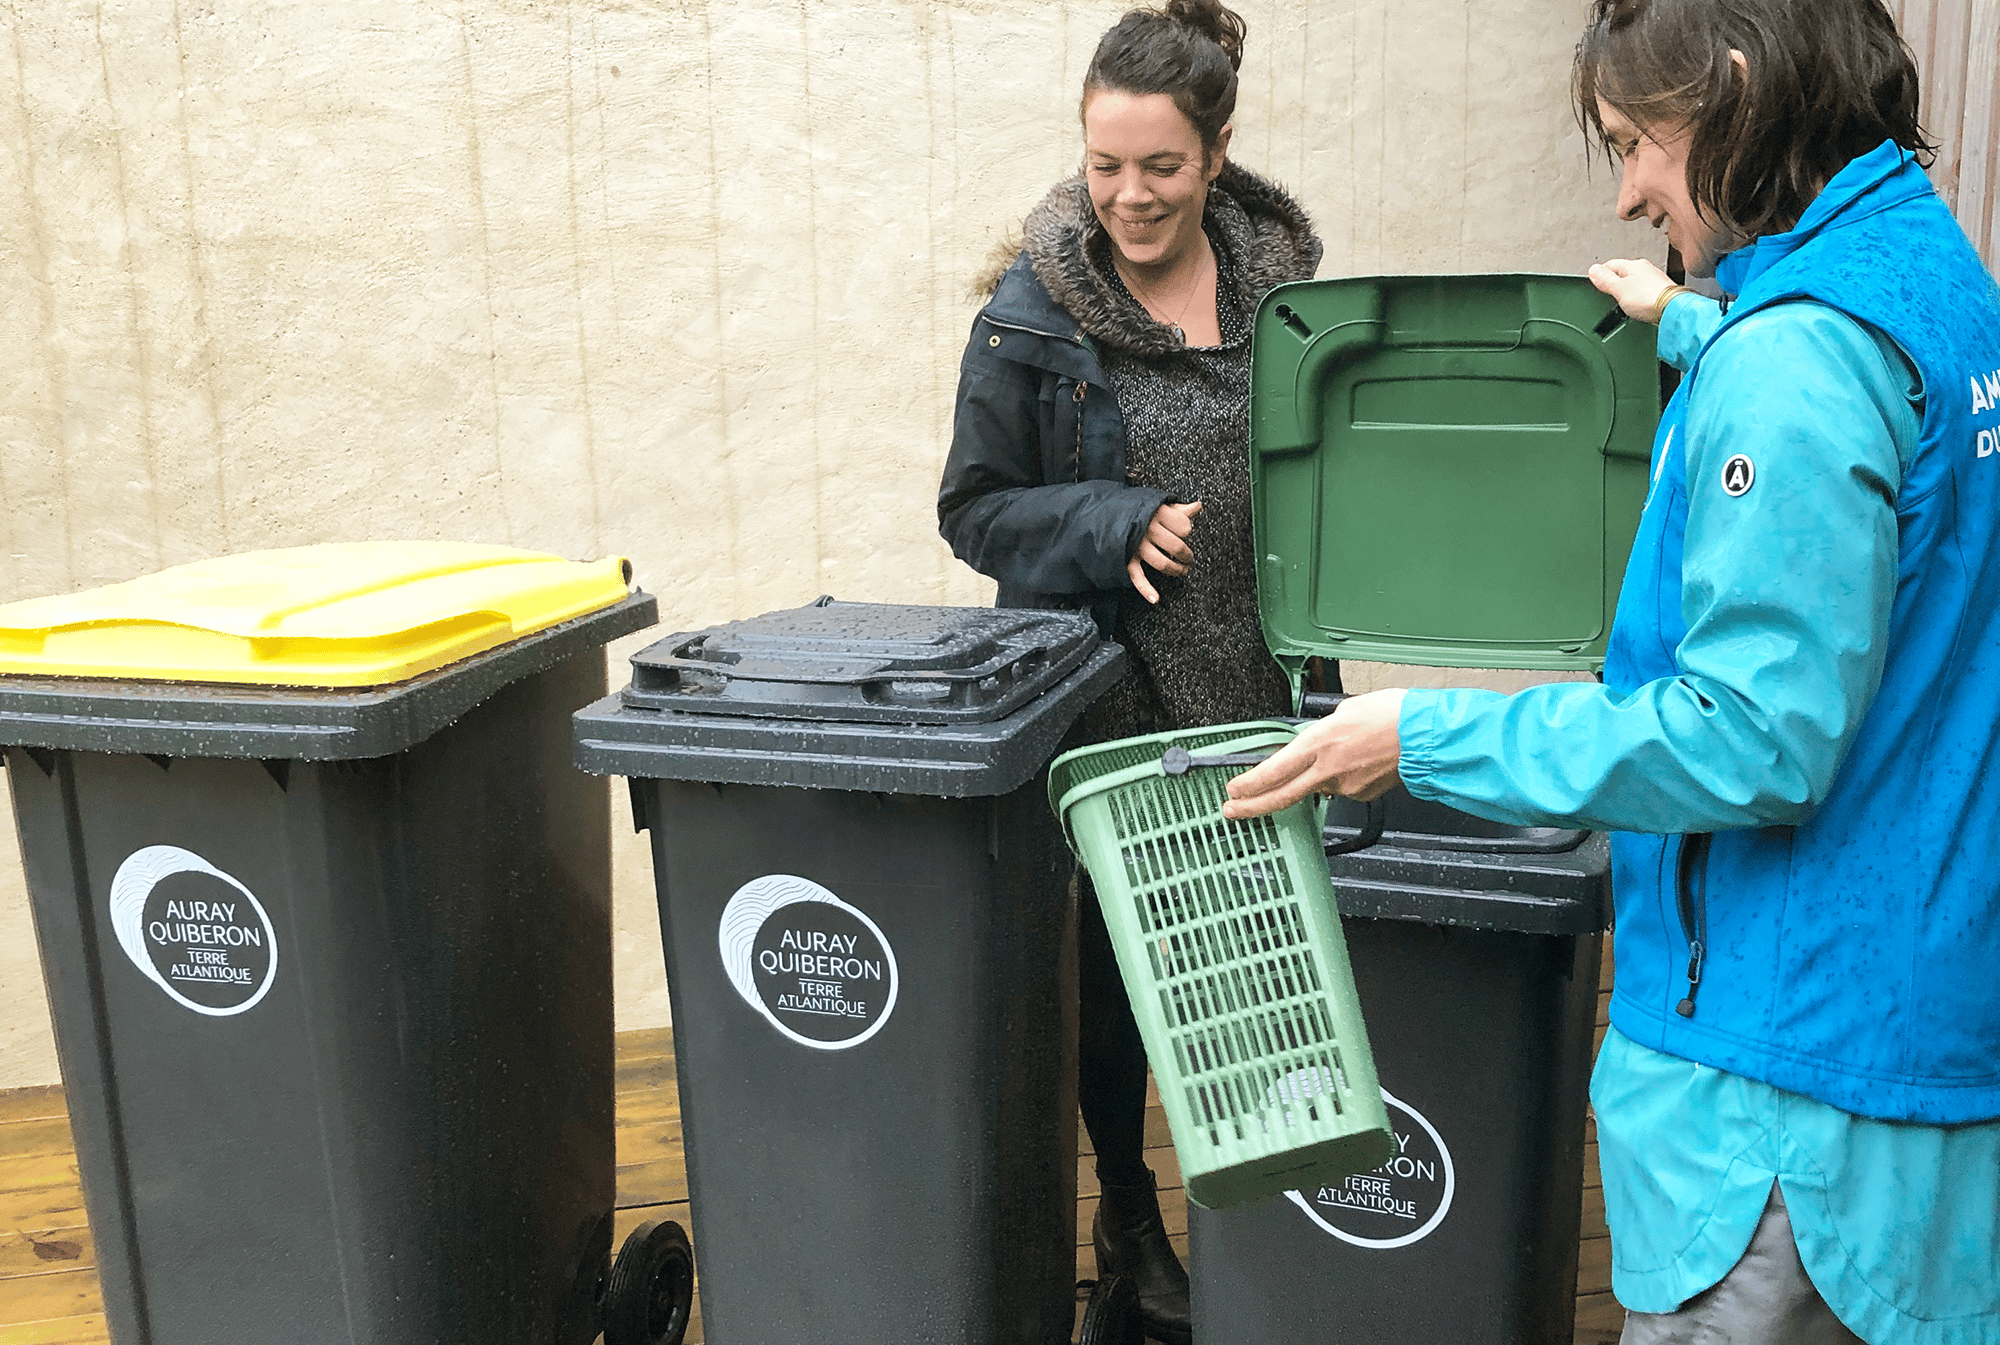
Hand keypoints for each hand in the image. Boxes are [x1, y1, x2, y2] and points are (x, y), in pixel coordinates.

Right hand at [1126, 501, 1202, 603]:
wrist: (1104, 512)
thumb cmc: (1135, 509)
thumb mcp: (1156, 504)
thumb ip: (1178, 508)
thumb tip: (1198, 506)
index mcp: (1157, 513)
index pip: (1184, 528)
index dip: (1187, 532)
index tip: (1185, 533)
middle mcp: (1148, 530)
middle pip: (1176, 547)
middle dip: (1187, 556)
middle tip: (1189, 559)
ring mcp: (1137, 545)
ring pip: (1162, 563)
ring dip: (1176, 570)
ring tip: (1182, 571)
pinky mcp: (1126, 558)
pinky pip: (1137, 576)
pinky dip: (1145, 589)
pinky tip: (1155, 599)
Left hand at [1221, 689, 1406, 818]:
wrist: (1427, 734)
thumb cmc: (1391, 714)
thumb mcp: (1344, 711)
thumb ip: (1321, 732)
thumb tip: (1314, 741)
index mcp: (1319, 743)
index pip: (1274, 771)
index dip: (1250, 784)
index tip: (1234, 790)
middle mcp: (1328, 769)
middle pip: (1281, 795)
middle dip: (1252, 805)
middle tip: (1232, 810)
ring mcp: (1346, 786)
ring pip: (1318, 786)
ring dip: (1318, 775)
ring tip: (1346, 749)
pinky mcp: (1362, 795)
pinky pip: (1342, 786)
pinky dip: (1343, 775)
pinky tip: (1360, 759)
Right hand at [1588, 258, 1677, 321]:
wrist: (1672, 310)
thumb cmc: (1649, 298)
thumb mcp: (1618, 289)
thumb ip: (1604, 279)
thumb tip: (1593, 269)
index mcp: (1634, 265)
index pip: (1610, 264)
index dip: (1599, 274)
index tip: (1594, 283)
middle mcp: (1646, 270)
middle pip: (1622, 274)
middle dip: (1613, 284)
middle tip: (1607, 296)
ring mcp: (1654, 281)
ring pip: (1633, 284)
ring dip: (1626, 293)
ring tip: (1622, 304)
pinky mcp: (1660, 294)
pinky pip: (1642, 294)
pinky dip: (1637, 300)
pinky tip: (1636, 307)